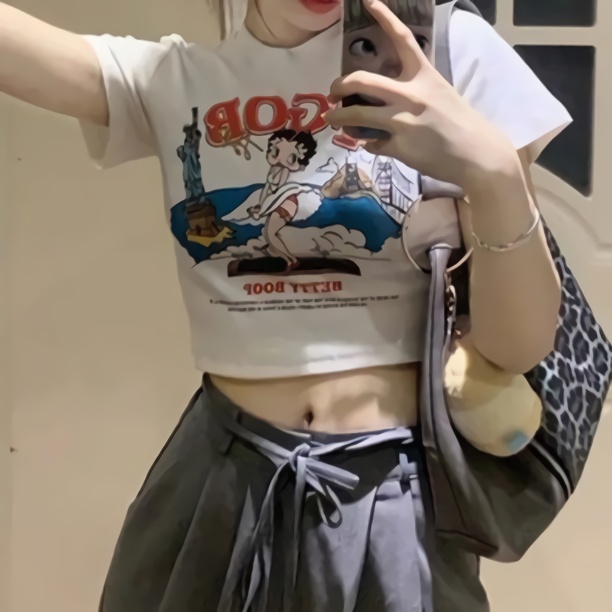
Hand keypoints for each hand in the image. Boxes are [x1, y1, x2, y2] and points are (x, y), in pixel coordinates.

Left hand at [325, 0, 515, 188]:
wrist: (476, 155)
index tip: (367, 1)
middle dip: (340, 84)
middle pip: (362, 80)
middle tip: (333, 91)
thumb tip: (382, 99)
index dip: (383, 17)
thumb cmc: (459, 124)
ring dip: (339, 118)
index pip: (402, 39)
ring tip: (333, 121)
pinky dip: (370, 144)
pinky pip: (372, 143)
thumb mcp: (439, 96)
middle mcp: (411, 94)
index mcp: (424, 76)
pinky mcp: (398, 147)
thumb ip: (411, 92)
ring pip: (357, 115)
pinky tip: (377, 145)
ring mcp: (402, 121)